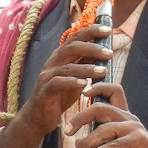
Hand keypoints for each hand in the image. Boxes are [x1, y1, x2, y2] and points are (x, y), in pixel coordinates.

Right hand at [11, 24, 112, 142]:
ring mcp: (46, 76)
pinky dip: (72, 82)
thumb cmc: (59, 97)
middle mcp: (52, 63)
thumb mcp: (76, 78)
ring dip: (87, 68)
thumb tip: (104, 52)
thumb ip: (86, 65)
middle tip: (109, 54)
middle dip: (92, 47)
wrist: (38, 117)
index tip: (108, 30)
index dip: (91, 31)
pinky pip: (58, 83)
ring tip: (104, 71)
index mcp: (60, 57)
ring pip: (67, 67)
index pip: (75, 38)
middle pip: (71, 48)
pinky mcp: (44, 91)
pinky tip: (85, 84)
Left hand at [65, 83, 147, 147]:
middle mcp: (129, 118)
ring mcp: (135, 129)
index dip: (97, 87)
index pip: (113, 91)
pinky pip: (112, 145)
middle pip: (100, 108)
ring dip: (88, 143)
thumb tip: (77, 141)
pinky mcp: (139, 142)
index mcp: (123, 116)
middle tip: (67, 131)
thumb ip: (97, 142)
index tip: (82, 92)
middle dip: (80, 118)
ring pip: (104, 129)